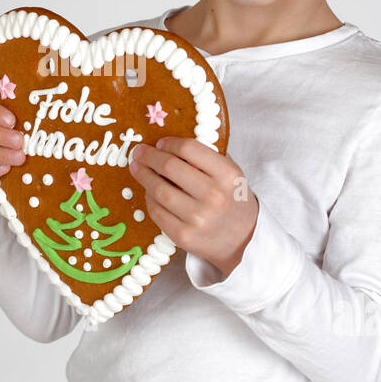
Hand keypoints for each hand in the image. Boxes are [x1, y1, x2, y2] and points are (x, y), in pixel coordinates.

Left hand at [128, 137, 258, 276]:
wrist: (243, 239)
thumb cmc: (232, 199)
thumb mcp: (230, 174)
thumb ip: (206, 157)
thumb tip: (169, 143)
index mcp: (227, 174)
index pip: (189, 149)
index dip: (169, 143)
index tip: (159, 143)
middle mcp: (214, 196)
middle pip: (170, 167)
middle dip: (149, 157)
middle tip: (139, 152)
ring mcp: (198, 218)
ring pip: (159, 190)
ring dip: (143, 176)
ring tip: (137, 168)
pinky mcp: (183, 235)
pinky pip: (157, 211)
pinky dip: (148, 198)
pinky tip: (148, 191)